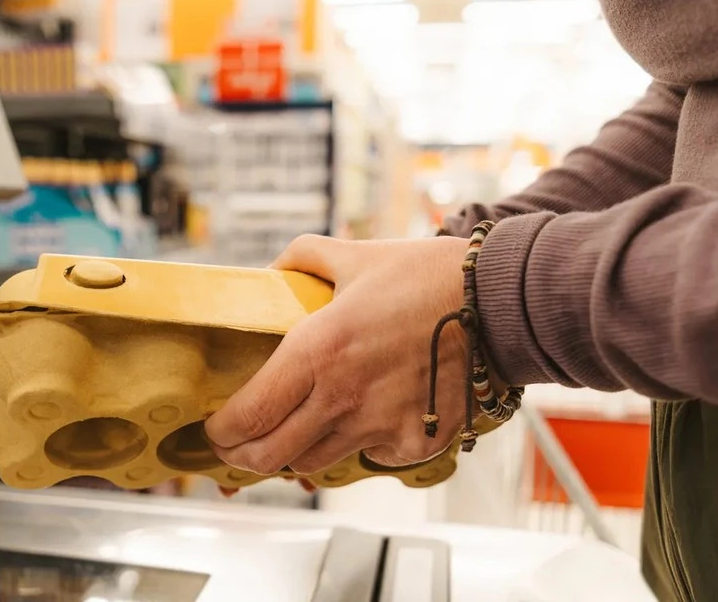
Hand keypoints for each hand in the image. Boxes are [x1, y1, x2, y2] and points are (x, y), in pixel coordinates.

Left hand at [205, 234, 471, 474]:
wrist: (502, 304)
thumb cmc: (432, 277)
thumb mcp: (356, 255)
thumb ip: (302, 258)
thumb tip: (270, 272)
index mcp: (318, 350)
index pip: (247, 415)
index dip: (221, 430)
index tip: (215, 426)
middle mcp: (343, 397)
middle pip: (269, 455)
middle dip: (243, 454)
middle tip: (239, 443)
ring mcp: (380, 427)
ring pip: (313, 463)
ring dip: (294, 452)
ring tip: (293, 431)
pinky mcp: (414, 443)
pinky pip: (368, 458)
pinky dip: (356, 445)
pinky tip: (359, 420)